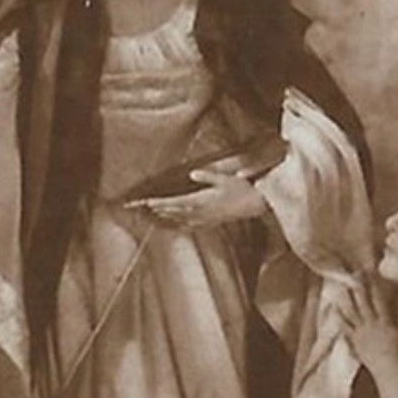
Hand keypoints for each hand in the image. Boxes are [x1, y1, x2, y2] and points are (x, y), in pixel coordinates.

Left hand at [141, 161, 268, 230]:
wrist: (255, 205)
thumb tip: (193, 173)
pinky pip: (190, 225)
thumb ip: (208, 176)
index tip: (147, 202)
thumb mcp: (225, 178)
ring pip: (180, 219)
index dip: (161, 202)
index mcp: (202, 201)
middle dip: (157, 209)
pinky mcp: (210, 223)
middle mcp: (201, 212)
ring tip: (153, 213)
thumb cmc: (242, 189)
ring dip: (166, 216)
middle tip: (143, 207)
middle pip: (174, 211)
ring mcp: (205, 219)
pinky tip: (175, 222)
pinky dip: (179, 223)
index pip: (176, 202)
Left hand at [334, 272, 397, 377]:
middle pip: (364, 303)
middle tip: (354, 274)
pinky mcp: (355, 342)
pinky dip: (340, 318)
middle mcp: (372, 324)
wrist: (390, 372)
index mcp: (386, 321)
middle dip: (359, 287)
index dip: (374, 285)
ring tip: (341, 287)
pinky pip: (346, 328)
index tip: (370, 273)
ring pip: (352, 312)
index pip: (379, 299)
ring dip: (347, 299)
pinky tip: (335, 310)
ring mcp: (362, 333)